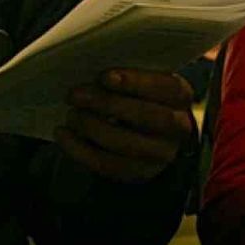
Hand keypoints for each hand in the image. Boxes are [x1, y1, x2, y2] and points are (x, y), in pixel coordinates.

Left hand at [59, 70, 194, 183]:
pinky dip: (80, 150)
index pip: (166, 88)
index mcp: (181, 96)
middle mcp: (178, 127)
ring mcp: (161, 154)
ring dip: (91, 127)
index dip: (136, 82)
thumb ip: (127, 76)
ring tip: (71, 115)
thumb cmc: (141, 98)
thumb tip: (92, 70)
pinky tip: (64, 135)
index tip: (105, 77)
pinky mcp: (140, 173)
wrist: (153, 135)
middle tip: (74, 95)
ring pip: (126, 144)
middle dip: (107, 104)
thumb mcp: (143, 82)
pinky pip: (108, 165)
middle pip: (147, 116)